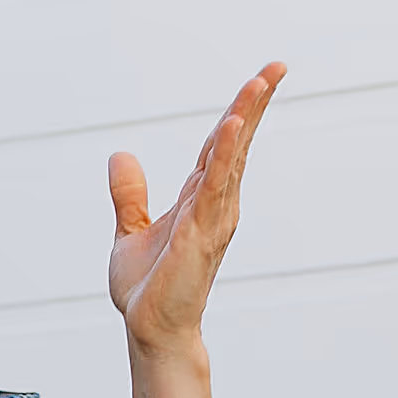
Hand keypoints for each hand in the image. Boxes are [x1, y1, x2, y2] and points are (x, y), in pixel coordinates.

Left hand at [107, 61, 283, 352]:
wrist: (150, 330)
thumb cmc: (148, 290)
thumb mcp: (131, 232)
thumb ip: (130, 195)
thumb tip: (120, 156)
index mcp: (199, 200)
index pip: (221, 146)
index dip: (239, 112)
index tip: (260, 79)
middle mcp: (214, 204)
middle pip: (236, 144)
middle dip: (255, 104)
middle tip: (277, 66)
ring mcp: (211, 217)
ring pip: (232, 158)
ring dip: (245, 118)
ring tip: (261, 81)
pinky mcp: (200, 232)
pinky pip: (214, 185)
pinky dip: (224, 154)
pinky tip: (232, 125)